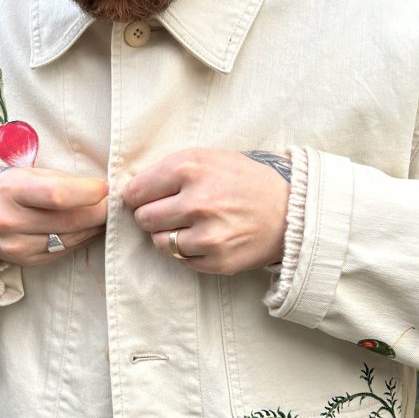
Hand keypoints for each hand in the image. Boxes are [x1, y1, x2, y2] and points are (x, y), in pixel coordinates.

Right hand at [0, 168, 107, 265]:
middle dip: (99, 212)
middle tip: (114, 203)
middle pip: (69, 221)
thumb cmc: (11, 188)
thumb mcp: (29, 174)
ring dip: (94, 227)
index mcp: (11, 190)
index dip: (87, 192)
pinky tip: (88, 229)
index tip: (106, 187)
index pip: (57, 195)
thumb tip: (102, 190)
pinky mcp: (26, 262)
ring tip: (103, 214)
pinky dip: (81, 239)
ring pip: (70, 239)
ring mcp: (17, 247)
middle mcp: (10, 221)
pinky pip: (64, 251)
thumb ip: (62, 181)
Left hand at [123, 149, 289, 274]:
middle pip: (143, 217)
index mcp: (190, 168)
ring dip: (167, 234)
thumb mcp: (208, 157)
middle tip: (169, 210)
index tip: (146, 196)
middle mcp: (197, 201)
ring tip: (188, 223)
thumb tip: (130, 188)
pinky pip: (179, 258)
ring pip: (158, 241)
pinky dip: (186, 250)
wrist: (289, 211)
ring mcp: (207, 234)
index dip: (137, 195)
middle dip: (151, 214)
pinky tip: (204, 236)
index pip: (135, 191)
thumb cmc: (242, 180)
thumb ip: (169, 168)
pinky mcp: (216, 260)